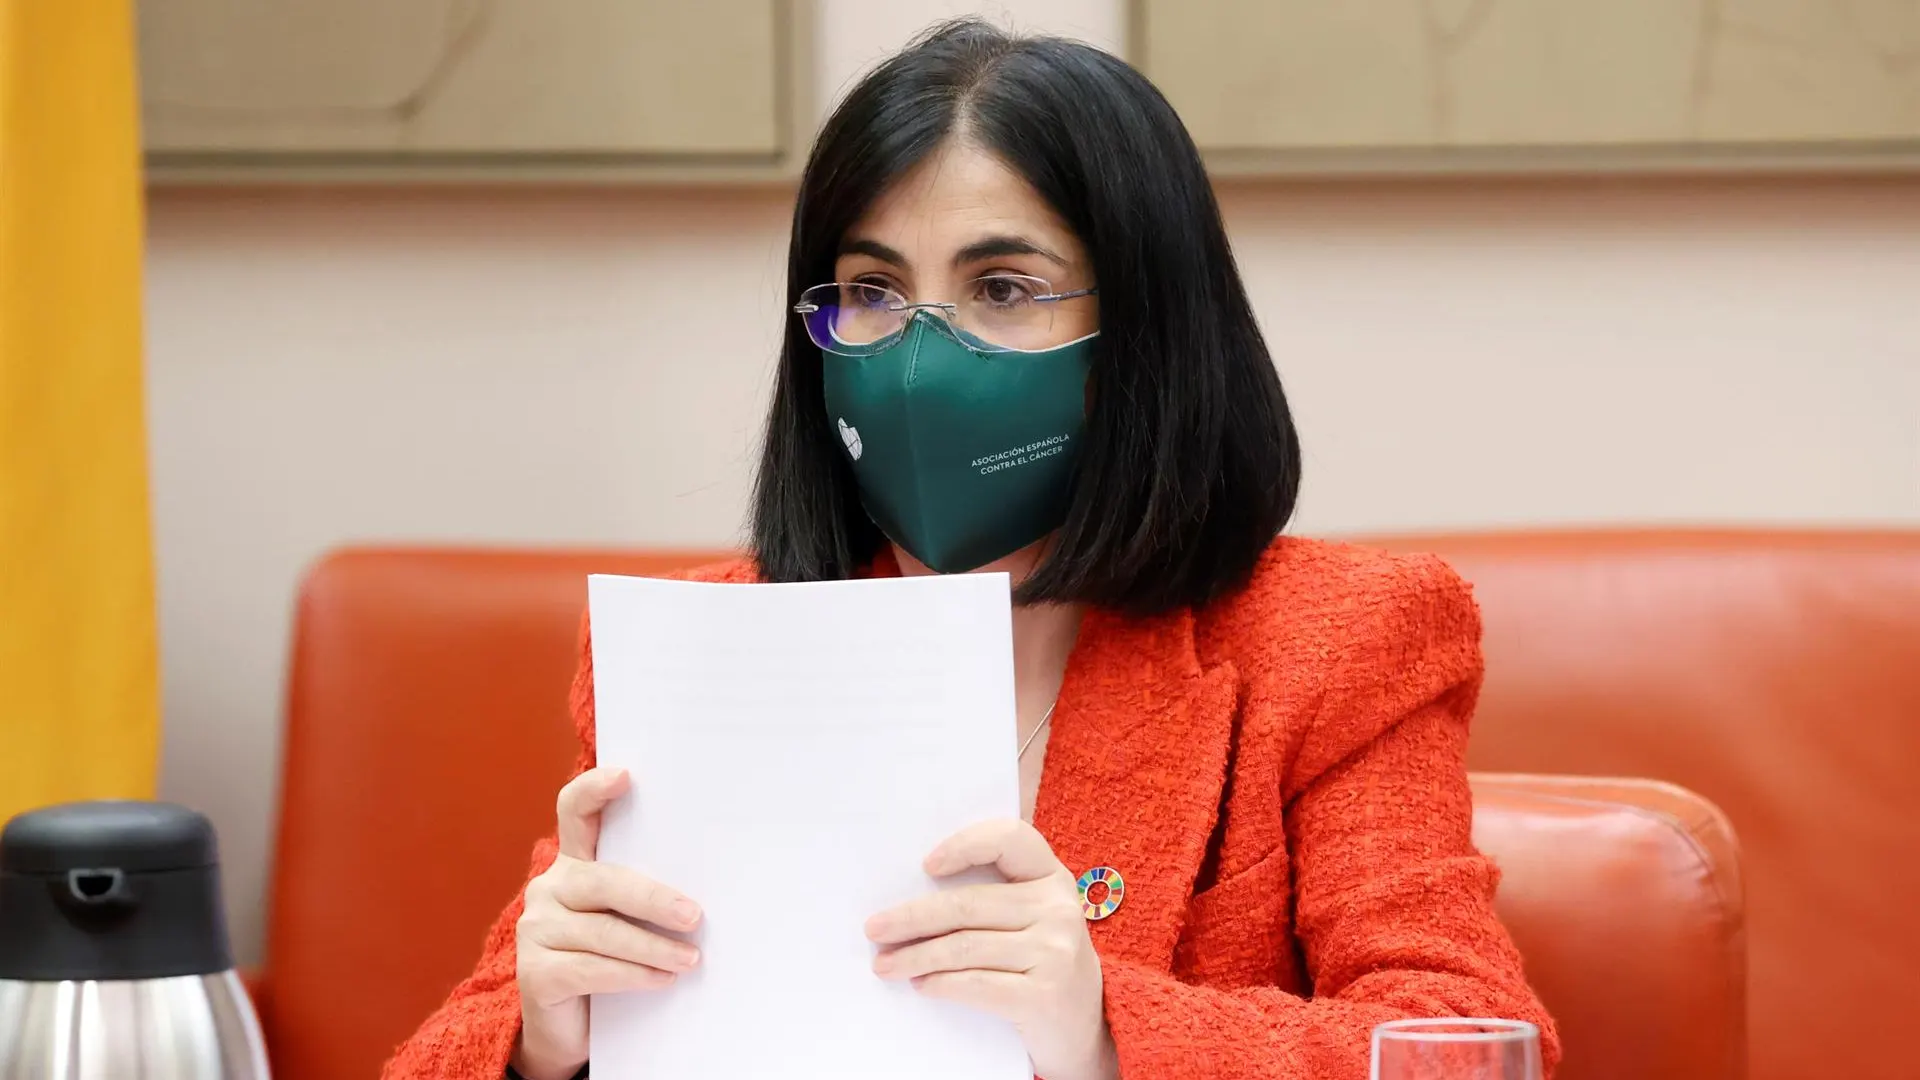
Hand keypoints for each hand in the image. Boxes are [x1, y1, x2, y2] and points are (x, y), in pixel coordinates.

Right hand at [511, 767, 702, 1079]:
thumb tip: (705, 896)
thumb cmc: (610, 962)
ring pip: (603, 932)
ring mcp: (536, 930)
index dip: (595, 790)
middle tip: (694, 915)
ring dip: (653, 948)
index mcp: (574, 865)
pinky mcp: (534, 973)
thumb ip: (646, 898)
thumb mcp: (627, 921)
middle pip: (603, 880)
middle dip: (653, 898)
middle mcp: (549, 889)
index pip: (575, 812)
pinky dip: (632, 975)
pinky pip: (590, 968)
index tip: (627, 776)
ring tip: (690, 958)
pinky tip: (661, 980)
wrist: (569, 1030)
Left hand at [866, 819, 1118, 1079]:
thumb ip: (993, 898)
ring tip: (884, 964)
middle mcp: (1059, 909)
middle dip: (913, 917)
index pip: (1010, 839)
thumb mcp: (1031, 919)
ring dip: (915, 957)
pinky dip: (941, 984)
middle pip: (969, 904)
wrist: (1082, 1025)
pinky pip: (977, 984)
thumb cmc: (1040, 961)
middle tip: (874, 928)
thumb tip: (908, 899)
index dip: (965, 844)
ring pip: (965, 947)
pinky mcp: (1045, 995)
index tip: (926, 865)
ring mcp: (1056, 953)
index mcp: (1052, 878)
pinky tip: (921, 985)